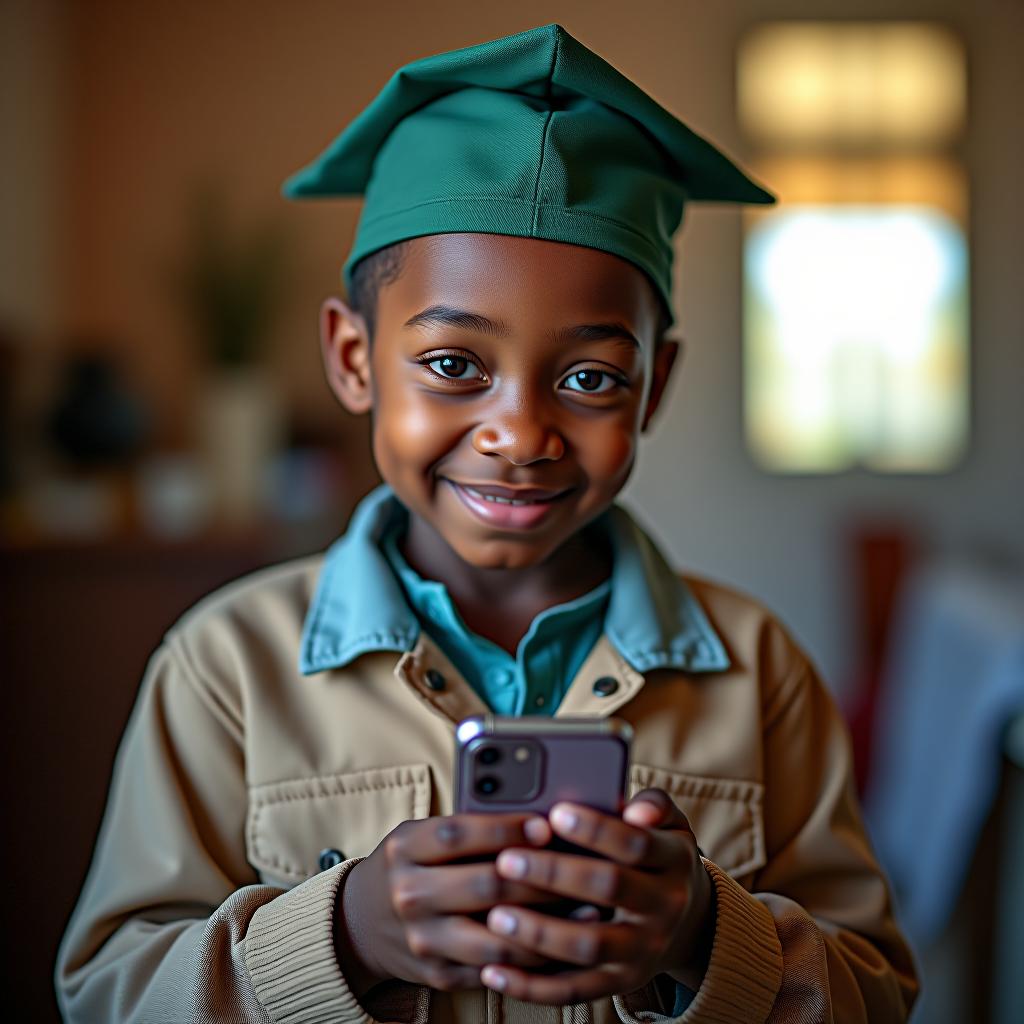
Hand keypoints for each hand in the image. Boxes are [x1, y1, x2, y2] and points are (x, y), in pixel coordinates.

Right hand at [334, 812, 559, 996]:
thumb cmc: (409, 865)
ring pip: (497, 938)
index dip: (505, 830)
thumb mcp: (420, 834)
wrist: (360, 924)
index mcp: (405, 849)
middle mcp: (409, 895)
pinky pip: (496, 969)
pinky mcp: (439, 974)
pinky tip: (565, 941)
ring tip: (587, 909)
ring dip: (548, 925)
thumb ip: (466, 827)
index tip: (545, 825)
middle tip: (578, 866)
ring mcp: (423, 940)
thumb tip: (533, 819)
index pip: (458, 836)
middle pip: (485, 887)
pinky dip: (535, 958)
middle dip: (540, 877)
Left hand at [478, 788, 713, 1004]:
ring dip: (539, 933)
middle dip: (554, 874)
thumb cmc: (658, 854)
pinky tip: (494, 971)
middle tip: (507, 860)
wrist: (689, 923)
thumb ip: (655, 805)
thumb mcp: (670, 825)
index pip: (636, 844)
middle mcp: (663, 909)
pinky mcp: (618, 984)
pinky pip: (573, 991)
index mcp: (672, 862)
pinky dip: (532, 986)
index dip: (596, 829)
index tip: (555, 812)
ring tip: (496, 915)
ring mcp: (641, 951)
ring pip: (588, 946)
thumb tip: (637, 810)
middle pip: (609, 888)